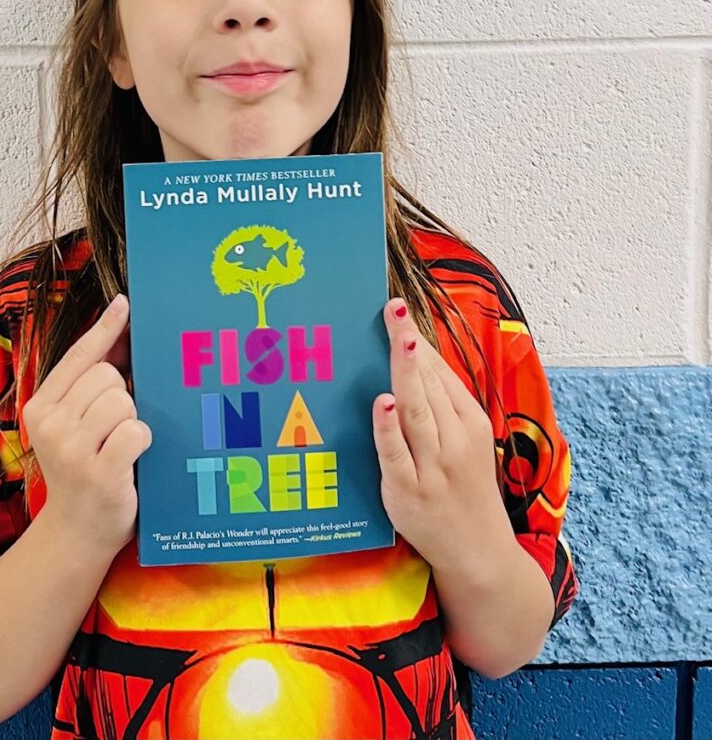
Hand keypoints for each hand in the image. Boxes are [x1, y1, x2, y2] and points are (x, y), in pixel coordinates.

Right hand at [21, 294, 151, 556]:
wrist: (76, 533)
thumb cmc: (84, 468)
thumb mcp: (75, 424)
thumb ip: (91, 382)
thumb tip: (120, 330)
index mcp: (40, 406)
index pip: (79, 355)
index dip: (105, 329)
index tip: (125, 303)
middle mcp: (49, 424)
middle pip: (108, 376)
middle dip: (121, 395)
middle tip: (111, 428)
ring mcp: (71, 449)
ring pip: (123, 400)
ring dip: (131, 420)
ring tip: (118, 446)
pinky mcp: (98, 472)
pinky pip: (135, 431)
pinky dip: (140, 441)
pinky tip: (129, 460)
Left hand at [371, 297, 508, 570]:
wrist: (480, 556)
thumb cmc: (465, 490)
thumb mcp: (466, 442)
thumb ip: (442, 405)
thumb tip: (412, 356)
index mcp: (472, 423)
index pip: (443, 374)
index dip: (420, 340)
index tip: (399, 309)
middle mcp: (455, 441)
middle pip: (429, 386)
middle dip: (411, 345)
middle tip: (393, 308)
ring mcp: (432, 467)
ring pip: (417, 412)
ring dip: (406, 373)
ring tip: (398, 339)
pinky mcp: (407, 491)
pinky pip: (395, 454)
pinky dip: (389, 428)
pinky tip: (382, 402)